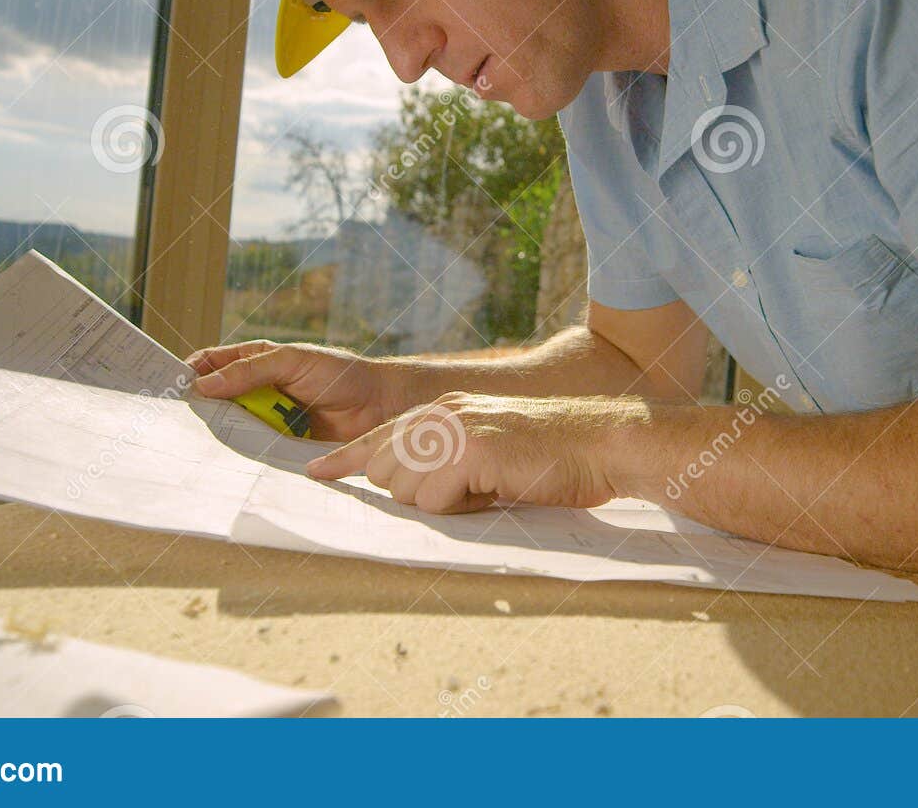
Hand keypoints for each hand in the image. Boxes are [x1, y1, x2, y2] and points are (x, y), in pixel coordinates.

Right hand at [185, 339, 407, 442]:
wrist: (379, 407)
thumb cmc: (340, 374)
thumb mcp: (292, 362)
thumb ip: (250, 371)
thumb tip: (204, 384)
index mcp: (254, 363)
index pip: (210, 365)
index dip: (187, 373)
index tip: (165, 386)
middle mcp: (255, 393)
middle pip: (214, 402)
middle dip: (194, 411)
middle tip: (169, 421)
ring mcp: (265, 422)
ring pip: (229, 430)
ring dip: (214, 437)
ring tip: (188, 445)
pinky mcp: (277, 448)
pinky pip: (252, 453)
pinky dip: (239, 457)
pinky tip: (224, 463)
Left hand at [305, 392, 633, 513]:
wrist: (601, 443)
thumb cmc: (552, 457)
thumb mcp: (489, 452)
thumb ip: (447, 460)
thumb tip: (408, 491)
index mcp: (443, 409)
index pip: (379, 436)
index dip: (345, 459)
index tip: (317, 473)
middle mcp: (440, 413)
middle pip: (384, 471)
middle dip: (413, 495)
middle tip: (466, 491)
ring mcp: (453, 430)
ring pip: (405, 490)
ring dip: (441, 503)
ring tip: (486, 489)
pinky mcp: (470, 451)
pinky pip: (435, 500)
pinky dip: (463, 508)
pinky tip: (496, 491)